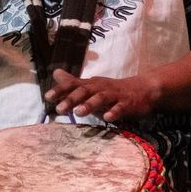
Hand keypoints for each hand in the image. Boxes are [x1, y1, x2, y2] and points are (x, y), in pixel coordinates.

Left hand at [45, 68, 161, 122]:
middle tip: (59, 109)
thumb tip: (55, 73)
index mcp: (91, 85)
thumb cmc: (112, 90)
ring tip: (79, 113)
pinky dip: (114, 112)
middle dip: (72, 99)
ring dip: (90, 104)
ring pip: (101, 98)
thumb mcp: (91, 85)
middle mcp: (101, 88)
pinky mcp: (128, 103)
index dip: (61, 90)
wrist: (143, 89)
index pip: (73, 85)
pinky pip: (121, 107)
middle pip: (85, 91)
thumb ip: (73, 82)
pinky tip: (108, 118)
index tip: (48, 97)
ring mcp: (115, 95)